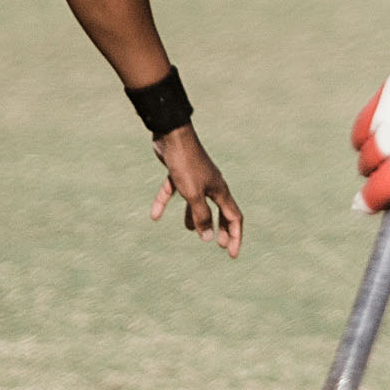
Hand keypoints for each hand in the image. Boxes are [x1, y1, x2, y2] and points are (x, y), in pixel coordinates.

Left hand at [147, 124, 245, 258]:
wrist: (171, 135)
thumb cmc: (186, 164)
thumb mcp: (194, 194)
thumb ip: (201, 216)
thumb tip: (208, 238)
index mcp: (220, 190)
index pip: (234, 217)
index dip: (235, 236)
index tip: (231, 254)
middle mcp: (211, 185)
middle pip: (220, 211)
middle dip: (221, 229)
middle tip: (220, 245)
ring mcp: (195, 178)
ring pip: (198, 202)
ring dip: (195, 217)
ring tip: (191, 230)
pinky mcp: (179, 173)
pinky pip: (174, 191)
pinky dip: (165, 202)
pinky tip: (155, 215)